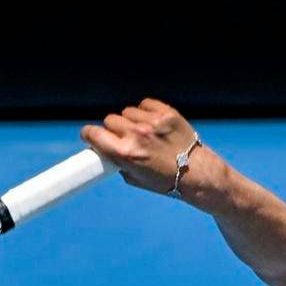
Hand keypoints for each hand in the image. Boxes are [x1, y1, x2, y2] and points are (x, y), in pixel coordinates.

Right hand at [80, 98, 211, 200]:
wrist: (197, 174)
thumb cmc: (165, 181)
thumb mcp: (134, 178)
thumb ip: (118, 161)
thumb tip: (106, 148)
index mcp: (125, 153)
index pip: (93, 133)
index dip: (89, 134)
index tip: (90, 135)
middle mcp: (137, 135)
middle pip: (110, 120)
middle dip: (113, 130)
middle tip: (123, 139)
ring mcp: (152, 122)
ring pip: (127, 112)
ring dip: (130, 120)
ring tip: (142, 133)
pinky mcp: (166, 113)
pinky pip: (144, 104)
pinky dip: (145, 112)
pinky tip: (152, 124)